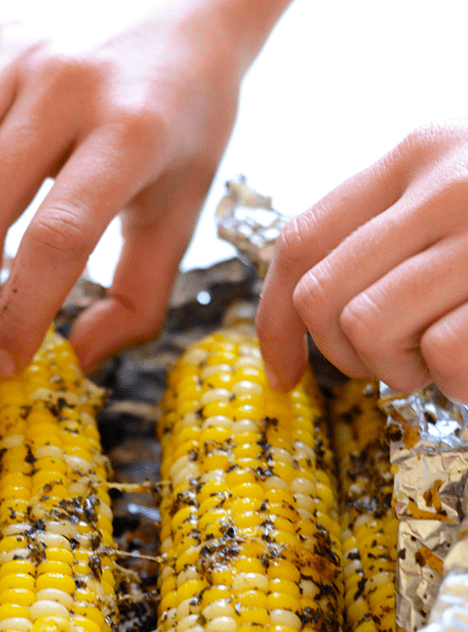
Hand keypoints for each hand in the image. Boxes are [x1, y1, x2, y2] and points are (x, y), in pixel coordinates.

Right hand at [0, 0, 266, 374]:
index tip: (5, 362)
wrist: (198, 15)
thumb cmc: (187, 126)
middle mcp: (66, 86)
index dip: (20, 313)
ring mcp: (20, 48)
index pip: (55, 239)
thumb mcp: (181, 216)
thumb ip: (139, 297)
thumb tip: (79, 359)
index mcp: (130, 136)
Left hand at [255, 120, 467, 402]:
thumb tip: (304, 309)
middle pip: (319, 296)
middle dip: (346, 355)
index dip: (274, 322)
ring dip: (401, 369)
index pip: (301, 241)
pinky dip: (455, 381)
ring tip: (443, 356)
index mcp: (415, 156)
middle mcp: (445, 182)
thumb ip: (383, 233)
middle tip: (396, 362)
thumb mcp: (448, 206)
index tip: (282, 373)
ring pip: (366, 328)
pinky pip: (439, 354)